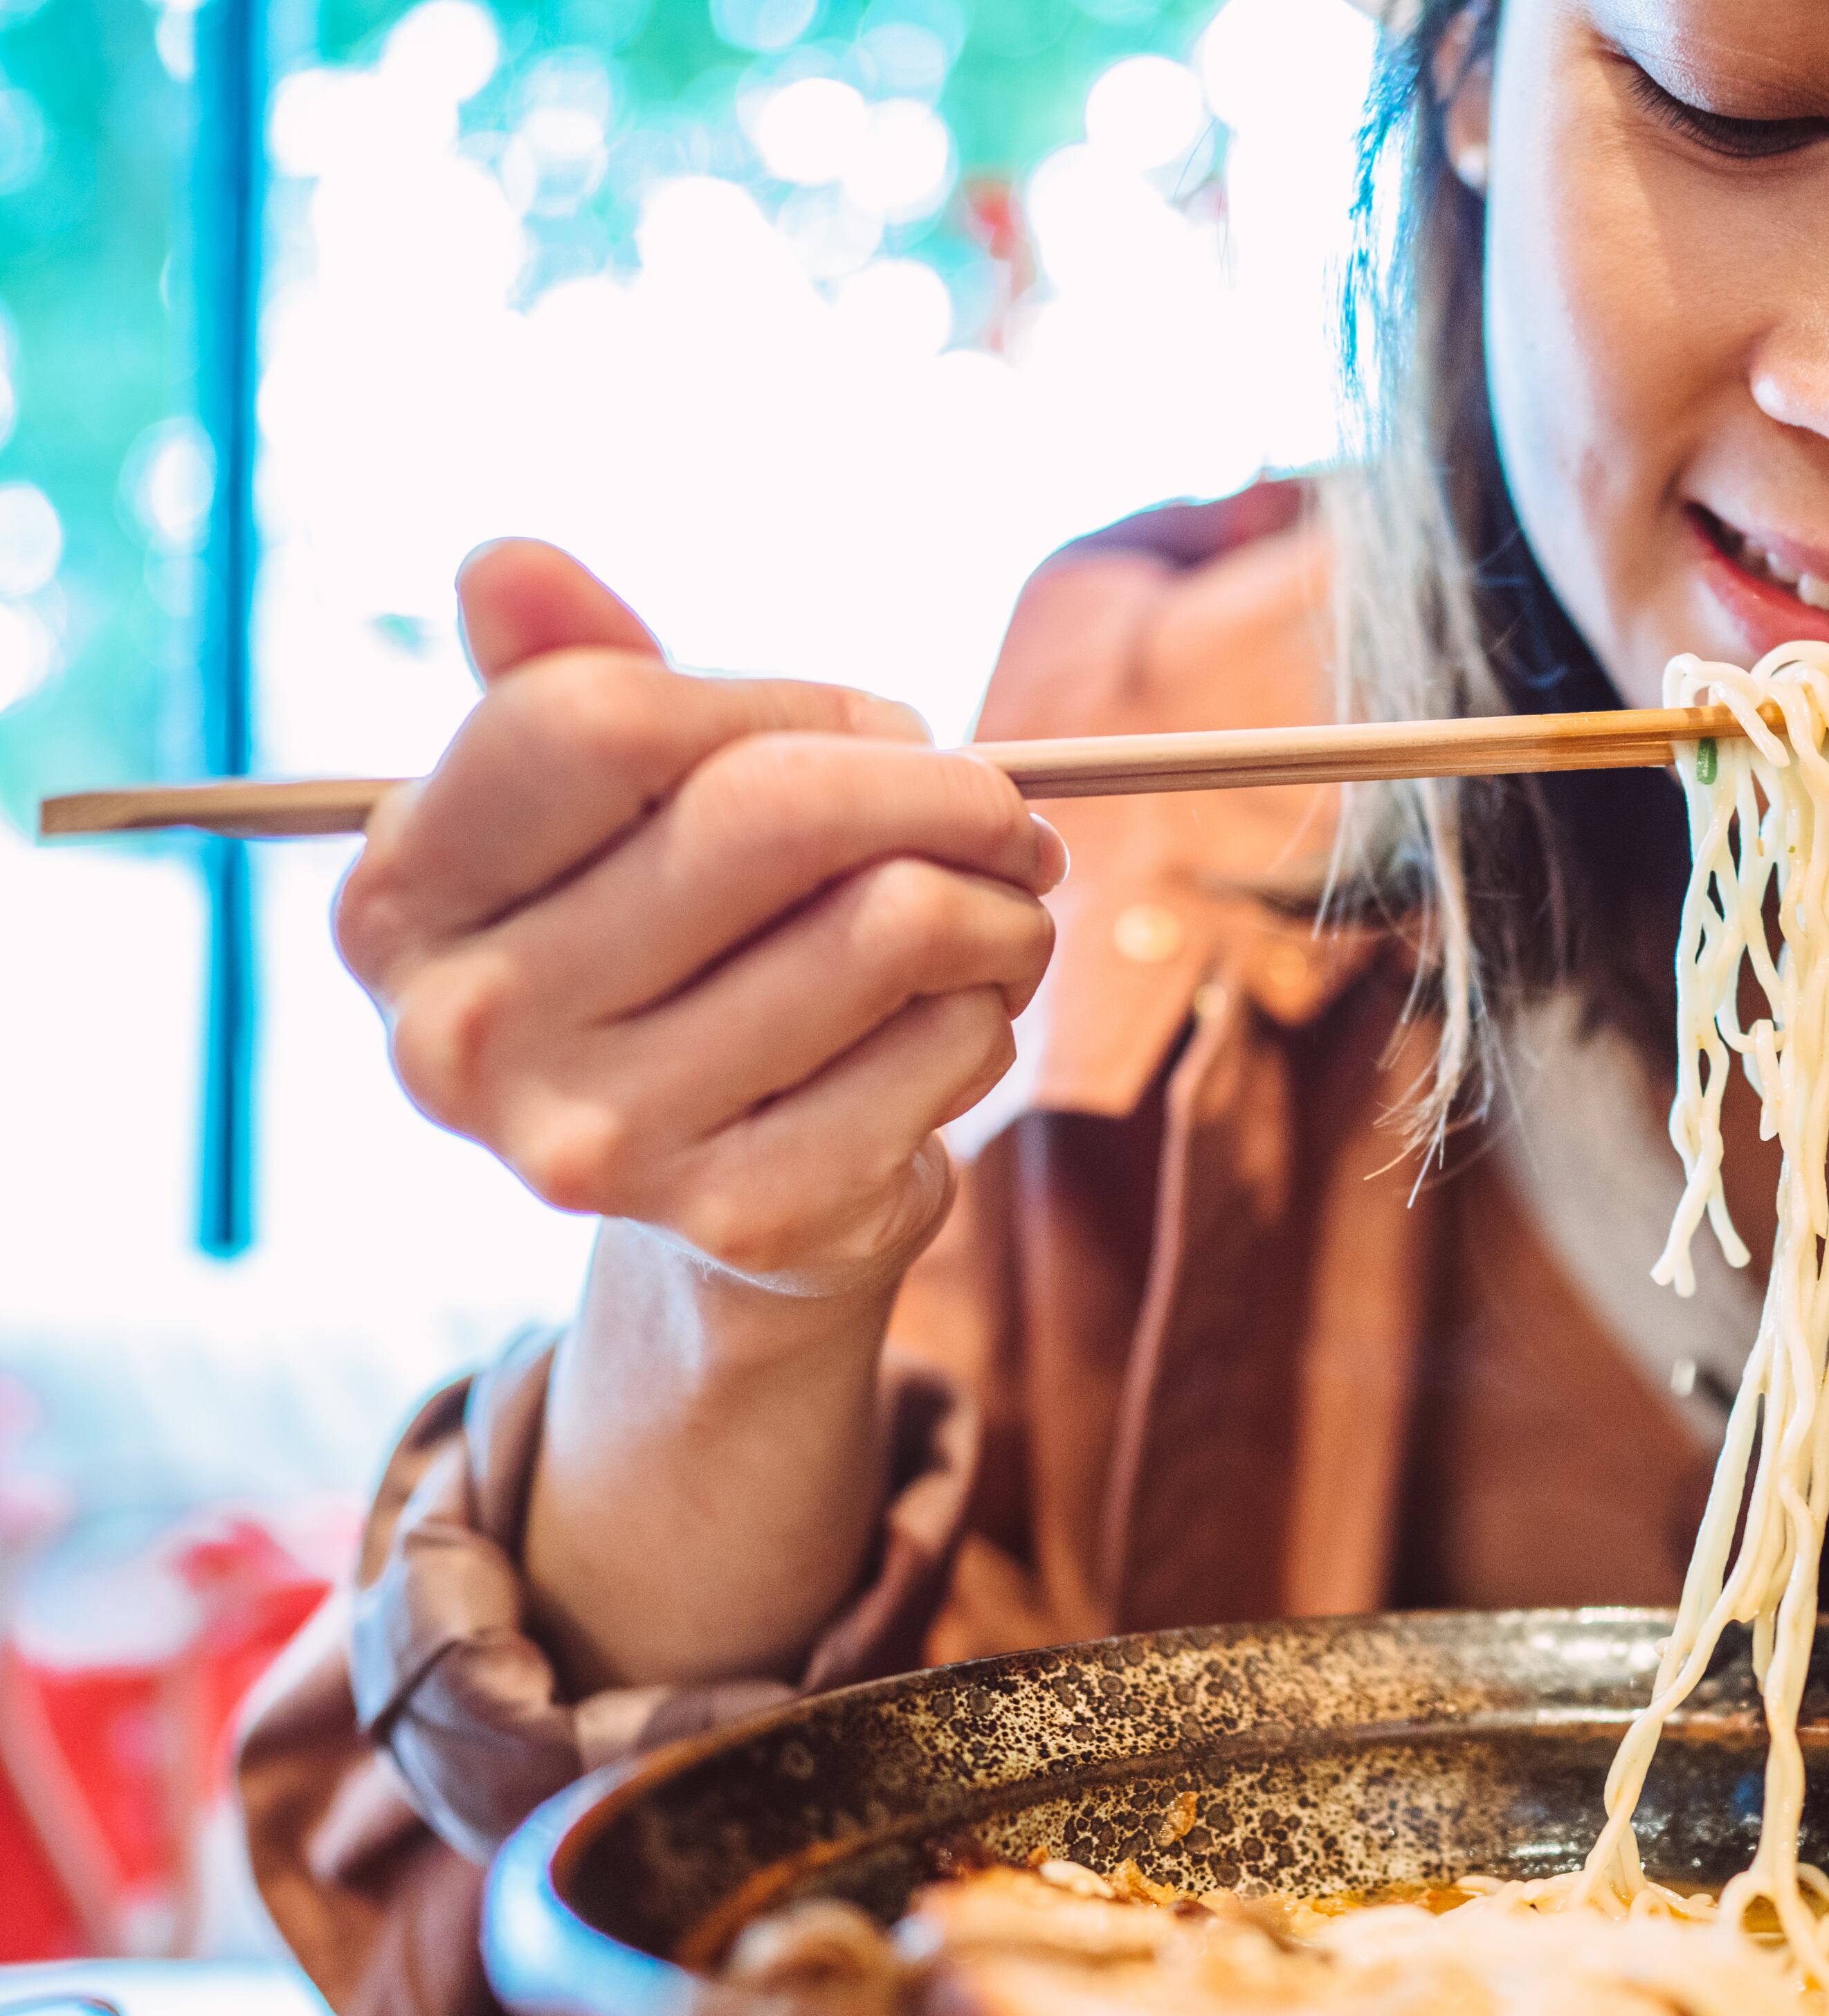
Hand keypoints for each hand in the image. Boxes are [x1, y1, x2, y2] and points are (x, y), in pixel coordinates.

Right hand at [337, 541, 1064, 1297]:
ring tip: (998, 916)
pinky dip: (990, 1010)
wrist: (718, 1186)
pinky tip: (953, 1022)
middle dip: (941, 787)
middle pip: (767, 814)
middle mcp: (470, 1031)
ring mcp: (603, 1139)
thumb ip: (562, 676)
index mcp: (400, 897)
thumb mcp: (597, 810)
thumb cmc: (673, 948)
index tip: (881, 724)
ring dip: (999, 905)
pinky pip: (949, 1042)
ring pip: (895, 924)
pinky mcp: (749, 1215)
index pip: (603, 718)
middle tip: (1005, 809)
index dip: (788, 699)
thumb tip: (506, 563)